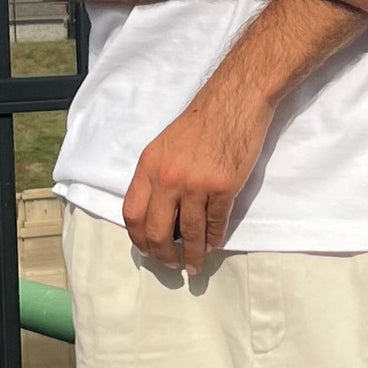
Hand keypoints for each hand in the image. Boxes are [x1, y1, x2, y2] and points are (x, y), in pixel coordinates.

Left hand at [123, 78, 274, 273]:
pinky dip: (213, 240)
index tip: (147, 249)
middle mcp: (168, 178)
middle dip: (162, 254)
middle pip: (157, 230)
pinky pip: (215, 223)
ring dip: (191, 254)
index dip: (139, 238)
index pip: (133, 213)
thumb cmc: (201, 122)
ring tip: (192, 265)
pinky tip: (212, 246)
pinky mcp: (224, 187)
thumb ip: (157, 176)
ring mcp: (197, 184)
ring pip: (189, 232)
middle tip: (169, 264)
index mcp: (149, 166)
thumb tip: (158, 213)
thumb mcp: (165, 146)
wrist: (235, 102)